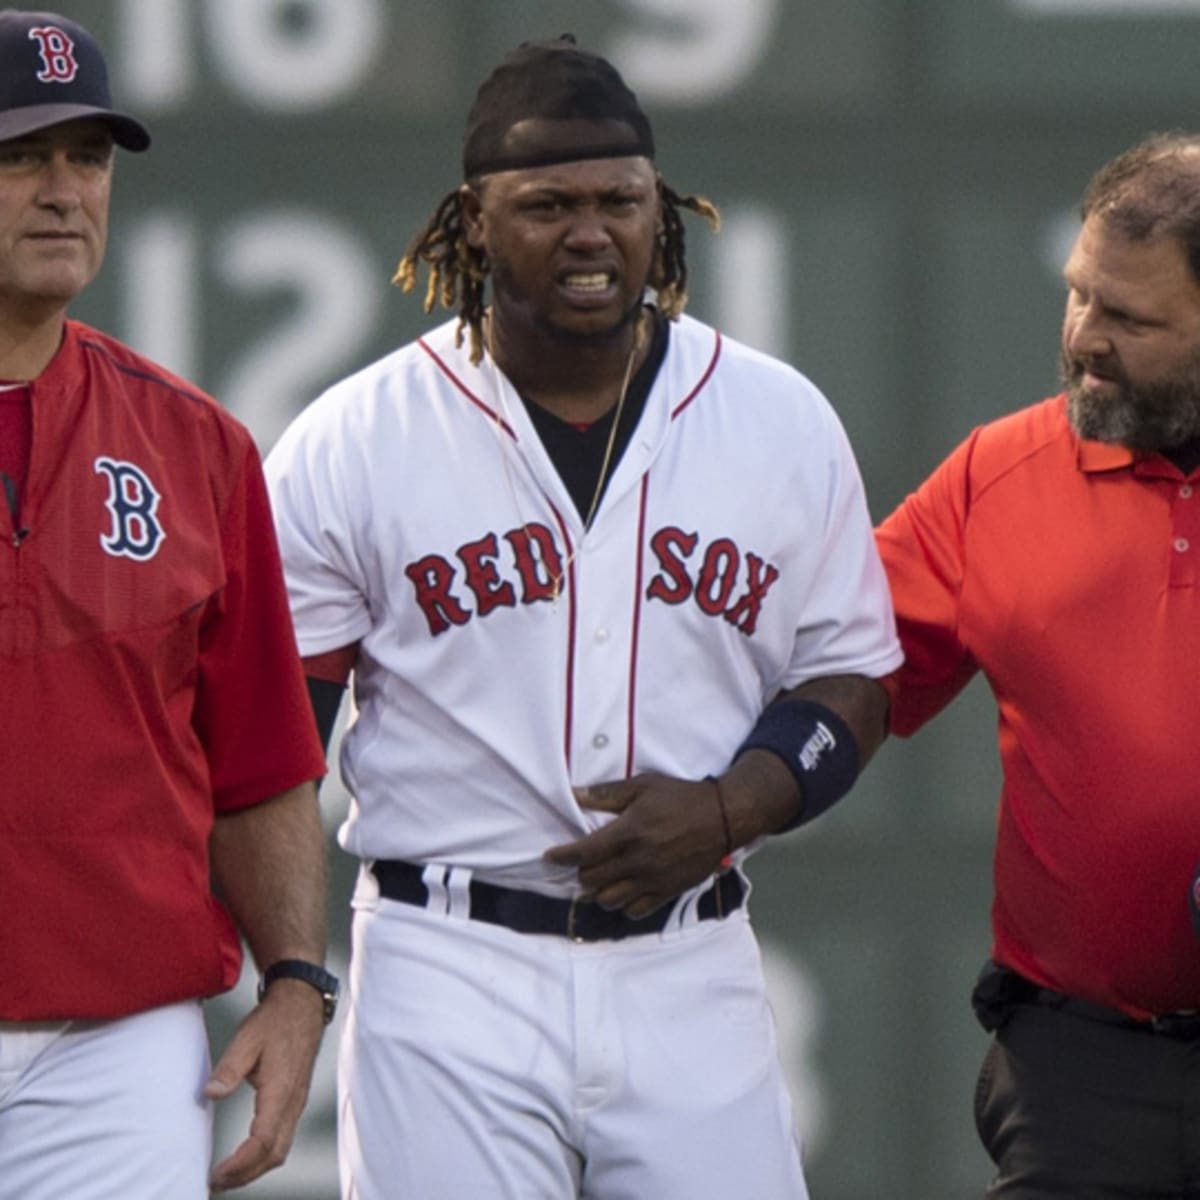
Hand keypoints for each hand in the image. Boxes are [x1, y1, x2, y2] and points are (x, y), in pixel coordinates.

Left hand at [204, 979, 325, 1190]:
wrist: (302, 1003)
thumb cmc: (274, 1021)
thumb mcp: (247, 1038)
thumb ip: (229, 1068)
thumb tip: (210, 1094)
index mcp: (281, 1089)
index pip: (263, 1141)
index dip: (240, 1164)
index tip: (216, 1175)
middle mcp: (293, 1101)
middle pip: (275, 1154)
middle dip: (246, 1175)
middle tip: (216, 1183)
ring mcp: (297, 1101)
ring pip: (281, 1149)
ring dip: (255, 1168)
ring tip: (227, 1175)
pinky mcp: (295, 1099)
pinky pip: (283, 1138)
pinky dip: (264, 1155)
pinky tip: (246, 1154)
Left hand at [543, 772, 726, 917]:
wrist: (723, 818)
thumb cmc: (681, 797)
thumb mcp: (643, 785)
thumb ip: (607, 793)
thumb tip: (575, 794)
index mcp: (629, 832)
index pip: (584, 853)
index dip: (561, 857)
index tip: (550, 857)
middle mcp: (638, 860)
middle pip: (593, 880)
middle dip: (580, 874)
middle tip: (579, 864)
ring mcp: (654, 880)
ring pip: (610, 900)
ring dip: (598, 892)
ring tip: (598, 881)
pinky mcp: (668, 891)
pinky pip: (636, 911)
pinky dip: (623, 905)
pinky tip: (622, 892)